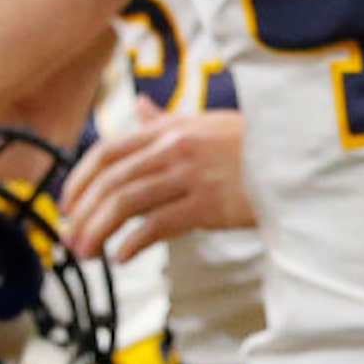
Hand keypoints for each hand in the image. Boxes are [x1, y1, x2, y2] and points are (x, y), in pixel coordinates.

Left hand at [60, 99, 252, 261]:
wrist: (295, 158)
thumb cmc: (251, 144)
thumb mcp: (206, 123)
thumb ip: (167, 122)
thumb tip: (141, 107)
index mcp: (169, 131)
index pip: (107, 151)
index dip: (79, 181)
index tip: (68, 206)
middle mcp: (174, 149)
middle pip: (110, 181)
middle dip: (83, 214)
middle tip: (72, 240)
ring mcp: (190, 175)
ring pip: (126, 203)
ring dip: (98, 231)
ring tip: (88, 253)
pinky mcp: (208, 204)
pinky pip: (158, 224)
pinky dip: (133, 243)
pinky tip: (122, 256)